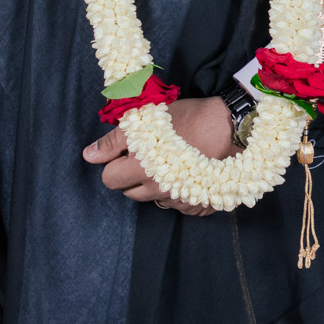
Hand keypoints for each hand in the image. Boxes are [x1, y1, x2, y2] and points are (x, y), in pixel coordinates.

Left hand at [82, 95, 238, 216]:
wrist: (234, 127)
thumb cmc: (190, 118)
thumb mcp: (146, 121)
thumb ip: (114, 141)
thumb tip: (89, 156)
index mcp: (142, 172)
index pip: (110, 180)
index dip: (115, 163)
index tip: (129, 150)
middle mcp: (159, 192)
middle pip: (130, 192)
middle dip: (132, 175)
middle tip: (148, 154)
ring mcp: (181, 201)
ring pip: (154, 200)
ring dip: (155, 185)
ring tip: (170, 162)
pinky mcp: (200, 205)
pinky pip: (179, 204)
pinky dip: (178, 192)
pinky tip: (189, 172)